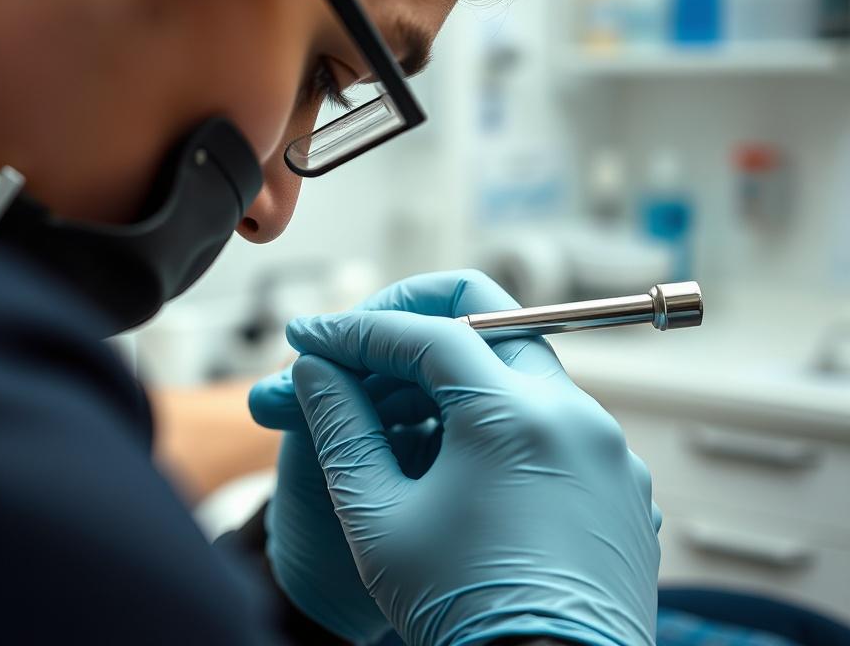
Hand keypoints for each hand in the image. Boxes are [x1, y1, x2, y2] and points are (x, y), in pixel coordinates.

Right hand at [265, 271, 661, 645]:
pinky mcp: (621, 484)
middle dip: (416, 326)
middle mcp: (576, 417)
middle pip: (490, 324)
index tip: (312, 337)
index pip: (428, 332)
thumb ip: (341, 425)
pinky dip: (505, 420)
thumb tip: (315, 368)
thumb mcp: (377, 516)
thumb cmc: (461, 611)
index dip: (359, 329)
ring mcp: (608, 449)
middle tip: (360, 351)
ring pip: (524, 373)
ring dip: (459, 378)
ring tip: (400, 415)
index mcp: (514, 415)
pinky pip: (557, 422)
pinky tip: (463, 462)